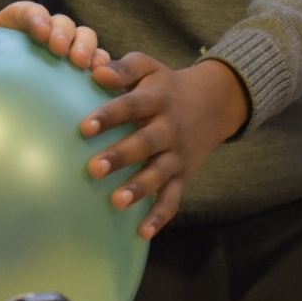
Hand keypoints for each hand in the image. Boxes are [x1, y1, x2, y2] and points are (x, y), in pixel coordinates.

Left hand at [0, 1, 110, 70]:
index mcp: (14, 24)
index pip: (28, 11)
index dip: (37, 18)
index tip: (39, 34)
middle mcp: (41, 32)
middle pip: (61, 21)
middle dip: (64, 33)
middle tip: (61, 51)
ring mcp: (63, 49)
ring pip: (82, 36)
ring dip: (85, 46)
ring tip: (83, 64)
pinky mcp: (77, 67)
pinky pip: (95, 59)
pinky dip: (101, 62)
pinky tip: (100, 74)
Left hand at [81, 56, 250, 238]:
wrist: (217, 101)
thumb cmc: (166, 84)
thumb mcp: (149, 67)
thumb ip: (124, 68)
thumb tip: (96, 72)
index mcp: (158, 99)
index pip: (131, 106)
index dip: (109, 115)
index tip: (84, 127)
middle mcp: (170, 128)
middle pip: (145, 143)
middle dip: (121, 156)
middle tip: (93, 169)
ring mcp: (178, 154)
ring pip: (160, 173)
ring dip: (139, 188)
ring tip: (117, 202)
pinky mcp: (184, 174)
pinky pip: (173, 198)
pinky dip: (161, 216)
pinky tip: (143, 233)